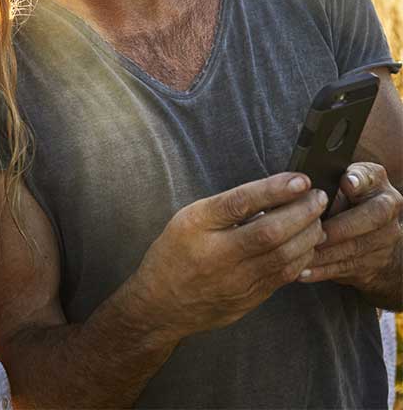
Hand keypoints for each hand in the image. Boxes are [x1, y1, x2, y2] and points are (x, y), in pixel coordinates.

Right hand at [133, 173, 326, 338]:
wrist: (162, 304)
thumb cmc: (175, 253)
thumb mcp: (189, 219)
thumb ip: (226, 208)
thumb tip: (272, 195)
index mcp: (198, 226)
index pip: (240, 203)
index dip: (274, 190)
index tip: (300, 179)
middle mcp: (217, 254)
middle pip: (270, 233)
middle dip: (302, 212)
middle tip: (319, 196)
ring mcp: (236, 281)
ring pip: (284, 256)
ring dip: (308, 234)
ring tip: (318, 217)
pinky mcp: (250, 299)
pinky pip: (284, 276)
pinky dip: (302, 256)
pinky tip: (308, 242)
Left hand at [299, 162, 402, 297]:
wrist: (372, 238)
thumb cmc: (341, 201)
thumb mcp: (336, 185)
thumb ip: (322, 183)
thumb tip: (294, 186)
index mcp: (374, 182)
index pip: (370, 177)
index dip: (360, 180)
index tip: (347, 183)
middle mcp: (386, 207)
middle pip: (372, 216)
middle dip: (340, 226)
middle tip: (316, 232)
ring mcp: (385, 238)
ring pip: (356, 246)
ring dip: (325, 252)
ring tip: (299, 253)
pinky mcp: (374, 263)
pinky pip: (346, 267)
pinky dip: (322, 270)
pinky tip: (302, 271)